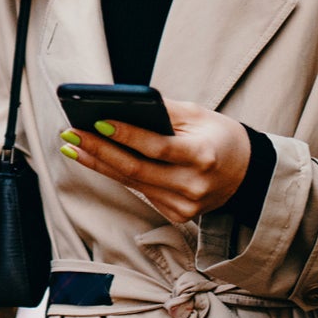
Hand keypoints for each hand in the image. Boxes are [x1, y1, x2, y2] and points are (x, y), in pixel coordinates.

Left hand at [59, 100, 250, 223]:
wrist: (247, 174)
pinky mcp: (178, 214)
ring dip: (98, 163)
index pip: (156, 147)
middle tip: (70, 134)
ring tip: (71, 145)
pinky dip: (116, 174)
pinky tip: (94, 159)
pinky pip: (140, 191)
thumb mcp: (198, 115)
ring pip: (132, 182)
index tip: (96, 121)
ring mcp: (186, 205)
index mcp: (203, 157)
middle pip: (136, 169)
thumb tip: (120, 103)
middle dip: (98, 150)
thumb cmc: (219, 135)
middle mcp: (194, 185)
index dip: (126, 135)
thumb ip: (162, 110)